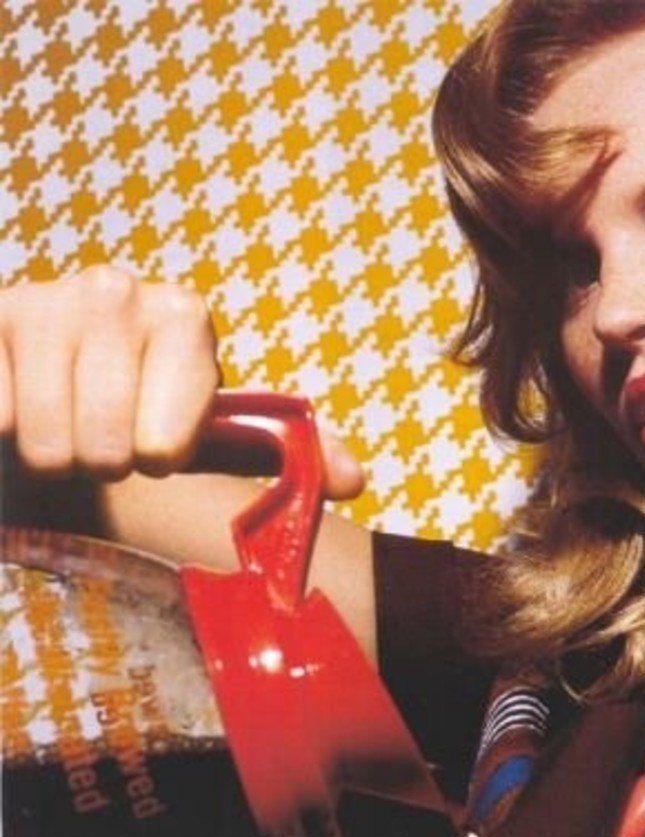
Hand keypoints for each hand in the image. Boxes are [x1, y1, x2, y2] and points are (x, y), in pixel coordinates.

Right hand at [0, 268, 363, 496]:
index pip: (170, 444)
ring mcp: (45, 299)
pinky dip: (4, 432)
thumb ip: (291, 457)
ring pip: (46, 445)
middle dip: (101, 462)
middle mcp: (117, 292)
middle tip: (101, 435)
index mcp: (185, 319)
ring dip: (51, 454)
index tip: (156, 444)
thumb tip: (356, 480)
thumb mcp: (214, 434)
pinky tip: (14, 405)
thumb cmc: (138, 412)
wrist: (45, 384)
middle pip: (105, 451)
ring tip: (60, 422)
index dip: (159, 459)